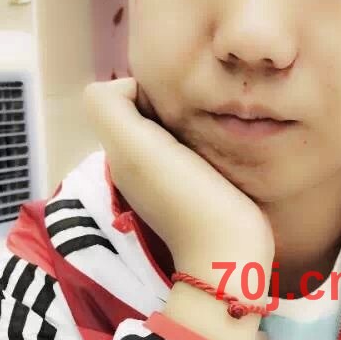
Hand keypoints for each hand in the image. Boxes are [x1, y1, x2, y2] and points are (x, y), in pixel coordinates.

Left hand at [83, 78, 274, 264]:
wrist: (229, 252)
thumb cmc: (185, 196)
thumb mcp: (134, 147)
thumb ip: (111, 109)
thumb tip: (131, 87)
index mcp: (120, 151)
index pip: (121, 96)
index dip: (143, 90)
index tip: (172, 106)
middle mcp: (138, 162)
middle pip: (146, 108)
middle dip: (168, 103)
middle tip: (195, 114)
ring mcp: (169, 177)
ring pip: (171, 125)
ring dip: (189, 119)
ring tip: (208, 129)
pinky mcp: (199, 186)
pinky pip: (193, 145)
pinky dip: (204, 138)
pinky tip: (219, 147)